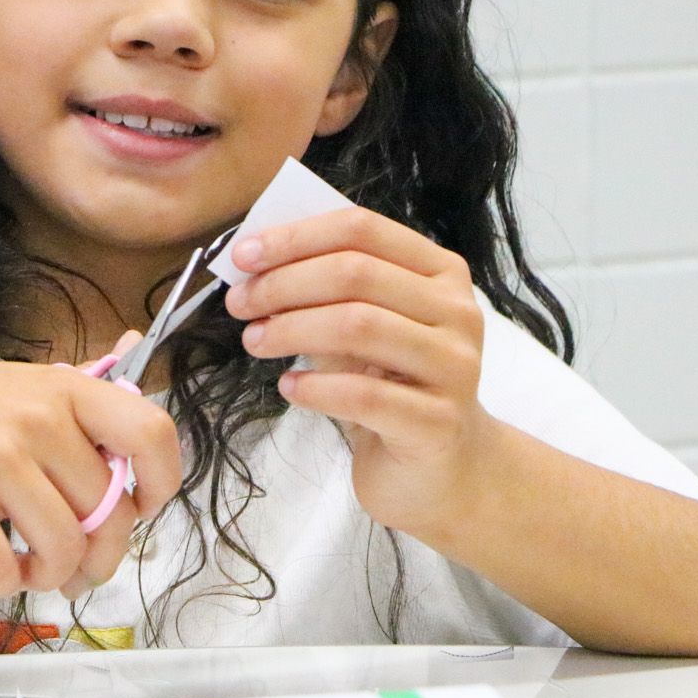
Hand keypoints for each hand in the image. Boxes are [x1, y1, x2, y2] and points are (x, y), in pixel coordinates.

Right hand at [0, 352, 179, 599]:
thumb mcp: (12, 384)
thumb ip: (72, 391)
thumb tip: (138, 342)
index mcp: (62, 389)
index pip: (151, 432)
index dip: (161, 482)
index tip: (140, 506)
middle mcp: (35, 417)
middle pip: (108, 512)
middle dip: (100, 554)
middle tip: (77, 565)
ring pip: (63, 547)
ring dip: (54, 576)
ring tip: (32, 569)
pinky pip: (3, 566)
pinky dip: (6, 583)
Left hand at [223, 206, 495, 538]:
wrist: (440, 468)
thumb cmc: (392, 385)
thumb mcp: (363, 326)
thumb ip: (325, 290)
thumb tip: (254, 262)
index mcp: (441, 272)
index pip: (363, 229)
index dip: (296, 237)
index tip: (243, 256)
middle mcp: (458, 312)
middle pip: (356, 273)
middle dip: (284, 283)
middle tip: (240, 304)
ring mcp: (454, 367)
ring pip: (359, 326)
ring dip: (291, 330)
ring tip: (255, 342)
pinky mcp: (438, 422)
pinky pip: (363, 395)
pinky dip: (315, 387)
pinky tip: (289, 388)